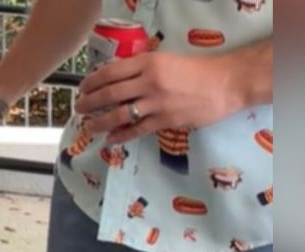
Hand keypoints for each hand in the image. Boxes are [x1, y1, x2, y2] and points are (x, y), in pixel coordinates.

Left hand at [76, 51, 243, 143]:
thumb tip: (117, 80)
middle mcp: (148, 82)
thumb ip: (142, 69)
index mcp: (148, 63)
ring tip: (89, 126)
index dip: (92, 82)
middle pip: (109, 94)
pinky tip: (111, 139)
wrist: (225, 84)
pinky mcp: (165, 120)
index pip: (110, 72)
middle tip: (79, 108)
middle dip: (89, 103)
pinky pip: (136, 130)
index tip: (83, 88)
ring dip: (100, 122)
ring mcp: (156, 103)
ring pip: (118, 114)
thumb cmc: (196, 70)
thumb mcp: (166, 60)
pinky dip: (120, 135)